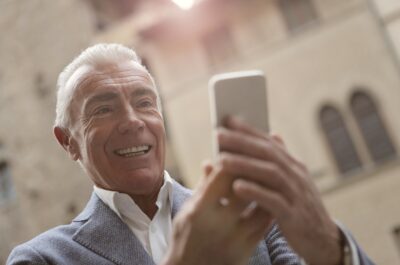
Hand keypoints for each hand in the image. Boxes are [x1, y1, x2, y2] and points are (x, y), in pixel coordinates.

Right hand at [162, 162, 271, 264]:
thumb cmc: (184, 239)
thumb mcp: (186, 212)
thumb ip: (203, 187)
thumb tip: (211, 162)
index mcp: (200, 211)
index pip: (223, 176)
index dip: (234, 159)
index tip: (240, 148)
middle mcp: (219, 224)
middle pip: (247, 189)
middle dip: (254, 171)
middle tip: (261, 157)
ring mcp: (236, 238)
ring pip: (262, 206)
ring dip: (266, 189)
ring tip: (270, 175)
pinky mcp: (247, 250)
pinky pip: (266, 225)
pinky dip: (269, 208)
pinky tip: (269, 198)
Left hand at [217, 117, 341, 264]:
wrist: (323, 239)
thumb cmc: (300, 207)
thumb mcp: (294, 180)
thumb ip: (281, 159)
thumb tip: (272, 134)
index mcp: (293, 165)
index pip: (269, 142)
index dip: (249, 130)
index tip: (228, 119)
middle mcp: (296, 175)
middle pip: (267, 154)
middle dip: (242, 142)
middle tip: (219, 135)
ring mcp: (296, 194)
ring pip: (270, 173)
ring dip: (244, 164)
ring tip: (222, 159)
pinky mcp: (293, 215)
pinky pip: (273, 201)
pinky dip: (255, 192)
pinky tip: (237, 187)